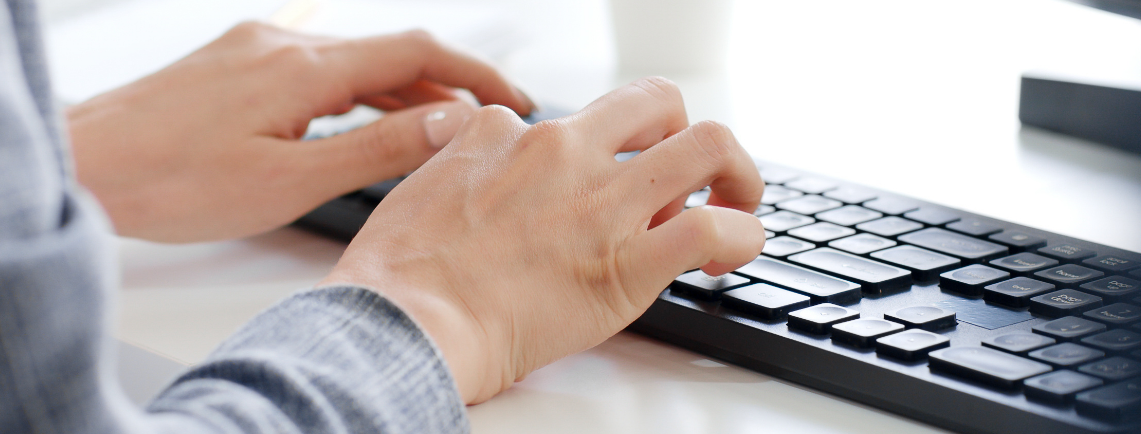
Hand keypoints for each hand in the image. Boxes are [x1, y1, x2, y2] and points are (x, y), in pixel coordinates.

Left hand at [67, 23, 532, 241]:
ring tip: (436, 134)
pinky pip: (314, 69)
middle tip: (484, 126)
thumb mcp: (289, 179)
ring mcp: (254, 47)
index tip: (513, 98)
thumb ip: (375, 148)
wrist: (83, 165)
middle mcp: (281, 42)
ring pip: (351, 62)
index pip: (416, 52)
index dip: (474, 73)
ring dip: (400, 93)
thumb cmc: (171, 182)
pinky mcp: (233, 63)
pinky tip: (360, 123)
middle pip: (388, 53)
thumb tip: (448, 125)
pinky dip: (354, 93)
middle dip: (445, 87)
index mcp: (303, 67)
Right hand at [321, 77, 764, 403]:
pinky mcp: (628, 262)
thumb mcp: (422, 187)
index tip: (602, 191)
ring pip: (707, 144)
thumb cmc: (399, 277)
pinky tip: (729, 255)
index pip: (580, 120)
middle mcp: (562, 152)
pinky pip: (716, 227)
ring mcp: (601, 203)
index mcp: (508, 134)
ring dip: (735, 172)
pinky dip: (741, 236)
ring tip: (734, 204)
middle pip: (657, 101)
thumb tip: (478, 165)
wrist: (403, 323)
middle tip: (687, 177)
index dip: (603, 154)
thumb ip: (463, 165)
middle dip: (683, 133)